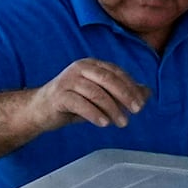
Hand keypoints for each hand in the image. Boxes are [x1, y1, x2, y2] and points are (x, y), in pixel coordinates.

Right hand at [31, 59, 146, 137]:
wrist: (40, 110)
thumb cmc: (72, 102)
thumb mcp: (100, 97)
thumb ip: (122, 93)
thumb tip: (147, 93)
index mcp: (91, 64)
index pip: (116, 72)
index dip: (131, 87)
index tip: (141, 104)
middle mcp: (79, 68)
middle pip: (107, 79)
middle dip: (125, 95)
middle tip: (136, 111)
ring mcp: (68, 81)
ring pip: (95, 92)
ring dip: (112, 108)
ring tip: (122, 123)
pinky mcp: (58, 95)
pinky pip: (80, 103)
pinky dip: (94, 114)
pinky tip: (104, 123)